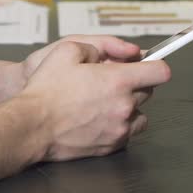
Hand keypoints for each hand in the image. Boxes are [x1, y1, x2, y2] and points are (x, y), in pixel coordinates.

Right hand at [18, 41, 170, 161]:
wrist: (32, 126)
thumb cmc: (46, 90)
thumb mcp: (66, 50)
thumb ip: (99, 47)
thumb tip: (116, 53)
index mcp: (117, 81)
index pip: (160, 72)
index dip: (155, 65)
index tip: (148, 65)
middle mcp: (124, 106)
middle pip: (149, 92)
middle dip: (135, 84)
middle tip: (112, 82)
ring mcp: (120, 128)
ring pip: (141, 114)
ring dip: (130, 106)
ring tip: (107, 102)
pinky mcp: (112, 145)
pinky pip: (128, 132)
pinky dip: (120, 125)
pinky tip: (101, 118)